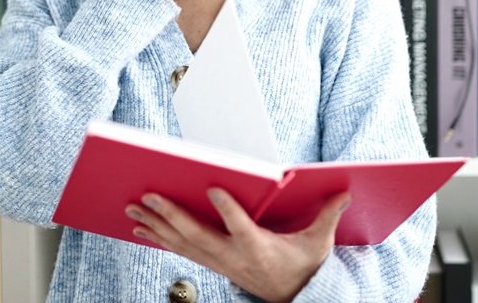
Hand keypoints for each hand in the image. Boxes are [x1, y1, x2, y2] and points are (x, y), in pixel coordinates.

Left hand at [125, 188, 350, 302]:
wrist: (291, 298)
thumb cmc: (302, 265)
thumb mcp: (318, 243)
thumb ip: (328, 216)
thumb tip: (345, 191)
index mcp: (258, 247)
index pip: (240, 226)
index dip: (227, 209)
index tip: (213, 187)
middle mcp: (232, 256)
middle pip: (197, 234)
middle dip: (170, 214)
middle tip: (148, 195)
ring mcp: (217, 261)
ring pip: (181, 242)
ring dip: (155, 225)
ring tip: (132, 207)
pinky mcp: (210, 262)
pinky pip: (179, 249)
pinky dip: (158, 237)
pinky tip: (140, 227)